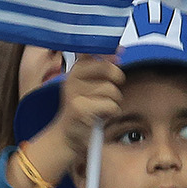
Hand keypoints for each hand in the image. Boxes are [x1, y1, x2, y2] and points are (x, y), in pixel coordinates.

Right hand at [17, 54, 120, 185]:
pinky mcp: (79, 108)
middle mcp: (72, 78)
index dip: (110, 54)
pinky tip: (100, 117)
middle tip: (109, 93)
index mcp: (76, 69)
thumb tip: (119, 50)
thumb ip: (101, 66)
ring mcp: (74, 93)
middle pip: (109, 69)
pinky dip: (110, 113)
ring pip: (112, 90)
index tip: (117, 57)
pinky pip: (110, 105)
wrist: (67, 137)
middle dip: (116, 82)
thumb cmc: (83, 110)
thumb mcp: (88, 84)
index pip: (94, 50)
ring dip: (113, 102)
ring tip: (101, 108)